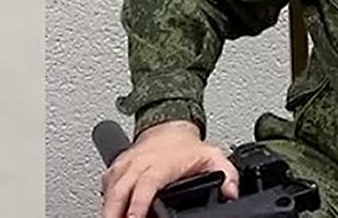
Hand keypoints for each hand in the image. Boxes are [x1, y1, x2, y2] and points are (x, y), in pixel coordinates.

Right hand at [100, 120, 239, 217]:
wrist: (169, 127)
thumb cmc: (188, 147)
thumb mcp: (213, 157)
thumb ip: (226, 174)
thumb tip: (231, 193)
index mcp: (162, 163)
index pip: (147, 184)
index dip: (138, 204)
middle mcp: (141, 163)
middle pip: (121, 189)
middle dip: (115, 211)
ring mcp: (126, 164)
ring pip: (110, 188)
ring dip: (109, 208)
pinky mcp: (116, 168)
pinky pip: (106, 185)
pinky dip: (106, 199)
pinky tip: (110, 210)